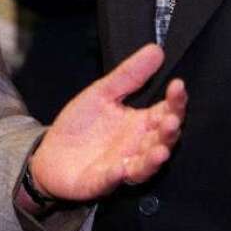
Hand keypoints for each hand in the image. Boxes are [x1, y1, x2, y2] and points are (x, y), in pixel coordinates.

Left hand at [28, 43, 186, 201]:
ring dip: (153, 159)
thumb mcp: (102, 93)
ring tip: (161, 150)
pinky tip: (120, 168)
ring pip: (144, 166)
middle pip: (161, 140)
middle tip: (171, 120)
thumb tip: (156, 49)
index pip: (165, 112)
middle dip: (169, 131)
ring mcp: (121, 166)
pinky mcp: (100, 181)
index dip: (175, 101)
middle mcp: (137, 146)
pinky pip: (111, 180)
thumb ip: (129, 75)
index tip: (178, 85)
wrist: (51, 154)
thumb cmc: (82, 125)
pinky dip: (116, 175)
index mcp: (140, 123)